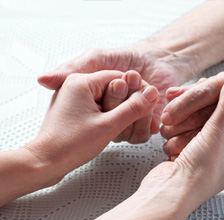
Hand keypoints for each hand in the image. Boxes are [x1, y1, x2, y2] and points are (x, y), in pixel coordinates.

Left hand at [25, 70, 157, 180]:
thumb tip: (150, 94)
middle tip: (123, 122)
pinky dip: (106, 118)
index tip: (144, 104)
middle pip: (113, 88)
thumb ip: (133, 108)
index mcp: (82, 81)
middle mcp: (76, 85)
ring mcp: (74, 97)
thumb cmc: (69, 144)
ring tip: (111, 129)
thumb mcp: (109, 125)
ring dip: (115, 114)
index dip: (135, 92)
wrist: (45, 162)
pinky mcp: (74, 109)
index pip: (120, 77)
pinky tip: (105, 130)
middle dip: (123, 106)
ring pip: (107, 99)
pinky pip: (98, 108)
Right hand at [37, 45, 190, 142]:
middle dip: (125, 100)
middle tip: (133, 79)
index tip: (119, 83)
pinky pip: (141, 135)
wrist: (159, 60)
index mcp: (93, 102)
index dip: (110, 98)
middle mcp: (107, 116)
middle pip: (110, 122)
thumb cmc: (128, 58)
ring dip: (138, 109)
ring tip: (145, 86)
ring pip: (125, 131)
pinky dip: (148, 119)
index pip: (94, 111)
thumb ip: (73, 67)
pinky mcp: (141, 129)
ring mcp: (124, 124)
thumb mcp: (97, 58)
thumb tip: (43, 80)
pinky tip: (152, 102)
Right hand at [142, 74, 223, 203]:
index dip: (223, 100)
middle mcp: (222, 156)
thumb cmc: (198, 173)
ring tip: (175, 121)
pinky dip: (176, 130)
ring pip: (195, 126)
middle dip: (199, 111)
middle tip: (191, 96)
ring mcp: (202, 156)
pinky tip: (169, 126)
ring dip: (184, 121)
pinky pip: (183, 134)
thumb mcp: (217, 134)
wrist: (167, 194)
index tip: (213, 86)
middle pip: (213, 121)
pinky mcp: (186, 156)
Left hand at [161, 70, 223, 164]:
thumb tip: (170, 92)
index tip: (165, 115)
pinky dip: (199, 156)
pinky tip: (185, 157)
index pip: (203, 92)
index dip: (181, 104)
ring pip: (209, 136)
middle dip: (179, 125)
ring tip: (170, 144)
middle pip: (204, 114)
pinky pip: (221, 152)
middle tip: (164, 130)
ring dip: (185, 142)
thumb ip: (198, 91)